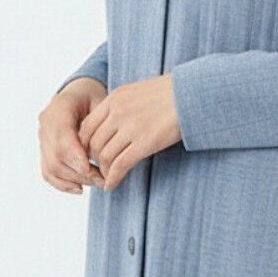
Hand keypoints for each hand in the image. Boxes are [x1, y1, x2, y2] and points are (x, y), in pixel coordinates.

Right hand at [38, 77, 107, 193]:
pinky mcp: (44, 150)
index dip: (74, 155)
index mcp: (59, 107)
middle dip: (79, 172)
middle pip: (56, 156)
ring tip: (98, 182)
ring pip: (51, 167)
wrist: (80, 94)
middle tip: (103, 179)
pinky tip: (80, 188)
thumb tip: (100, 151)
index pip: (61, 137)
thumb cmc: (95, 98)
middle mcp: (46, 124)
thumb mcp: (102, 102)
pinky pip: (48, 172)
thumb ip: (100, 124)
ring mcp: (42, 138)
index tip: (89, 169)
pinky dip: (63, 184)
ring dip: (75, 180)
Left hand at [78, 73, 181, 190]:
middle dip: (93, 159)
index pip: (87, 126)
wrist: (193, 93)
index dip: (85, 144)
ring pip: (104, 156)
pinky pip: (121, 164)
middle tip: (98, 168)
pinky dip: (113, 178)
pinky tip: (112, 185)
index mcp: (115, 98)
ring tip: (107, 177)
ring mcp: (131, 127)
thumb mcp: (139, 91)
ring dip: (103, 170)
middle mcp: (118, 112)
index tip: (91, 153)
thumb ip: (122, 105)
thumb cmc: (171, 92)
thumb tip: (112, 123)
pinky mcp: (145, 142)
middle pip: (93, 143)